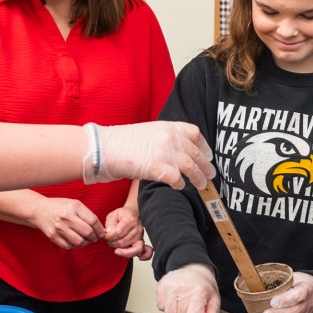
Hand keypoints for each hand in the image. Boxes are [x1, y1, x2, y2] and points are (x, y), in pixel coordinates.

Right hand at [32, 196, 103, 249]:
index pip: (93, 221)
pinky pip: (68, 246)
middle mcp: (66, 217)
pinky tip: (74, 241)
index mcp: (74, 207)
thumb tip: (100, 229)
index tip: (102, 233)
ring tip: (86, 240)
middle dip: (94, 237)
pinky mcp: (53, 236)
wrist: (39, 210)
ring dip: (85, 243)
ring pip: (79, 241)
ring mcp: (59, 228)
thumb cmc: (60, 207)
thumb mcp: (74, 204)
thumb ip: (87, 215)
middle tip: (94, 238)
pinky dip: (74, 246)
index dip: (100, 229)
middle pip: (87, 232)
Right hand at [83, 121, 213, 189]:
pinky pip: (178, 179)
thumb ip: (164, 139)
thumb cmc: (120, 143)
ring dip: (199, 178)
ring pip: (191, 167)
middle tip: (211, 174)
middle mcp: (170, 137)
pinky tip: (179, 187)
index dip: (204, 147)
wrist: (101, 148)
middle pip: (196, 153)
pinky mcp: (158, 168)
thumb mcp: (148, 133)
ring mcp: (165, 152)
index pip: (195, 134)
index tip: (208, 156)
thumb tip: (178, 151)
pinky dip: (180, 184)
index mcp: (168, 126)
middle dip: (206, 166)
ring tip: (202, 186)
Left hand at [103, 205, 151, 259]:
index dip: (109, 237)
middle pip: (123, 243)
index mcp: (130, 221)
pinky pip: (146, 251)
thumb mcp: (113, 215)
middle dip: (112, 243)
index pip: (118, 233)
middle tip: (108, 240)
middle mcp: (137, 229)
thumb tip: (109, 232)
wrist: (133, 214)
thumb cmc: (123, 215)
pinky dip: (144, 256)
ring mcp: (140, 237)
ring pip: (131, 249)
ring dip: (120, 250)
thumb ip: (110, 223)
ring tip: (115, 247)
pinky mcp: (142, 242)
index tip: (105, 236)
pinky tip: (138, 257)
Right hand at [156, 263, 218, 312]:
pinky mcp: (161, 286)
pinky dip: (167, 306)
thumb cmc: (203, 284)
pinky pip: (161, 306)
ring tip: (181, 302)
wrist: (193, 268)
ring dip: (175, 311)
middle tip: (190, 307)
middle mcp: (183, 288)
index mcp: (199, 292)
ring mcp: (170, 287)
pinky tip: (174, 299)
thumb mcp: (214, 299)